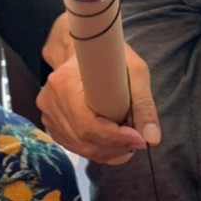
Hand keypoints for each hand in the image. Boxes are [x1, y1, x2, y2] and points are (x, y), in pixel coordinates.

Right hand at [37, 40, 160, 163]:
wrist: (83, 47)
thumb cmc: (110, 55)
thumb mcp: (134, 70)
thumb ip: (143, 104)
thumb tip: (152, 138)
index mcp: (64, 83)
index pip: (88, 125)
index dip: (115, 138)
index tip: (140, 140)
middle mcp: (50, 100)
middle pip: (83, 140)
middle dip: (115, 148)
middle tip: (139, 142)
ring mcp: (47, 113)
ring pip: (79, 147)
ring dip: (108, 152)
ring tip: (129, 142)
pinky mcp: (50, 122)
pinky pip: (74, 145)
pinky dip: (96, 149)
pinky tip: (113, 144)